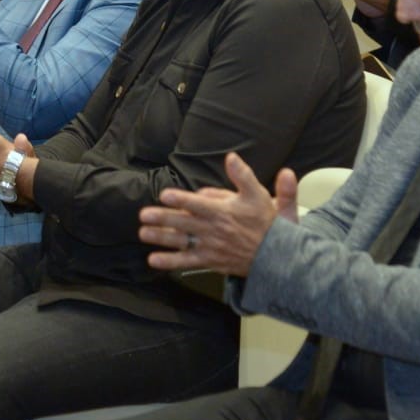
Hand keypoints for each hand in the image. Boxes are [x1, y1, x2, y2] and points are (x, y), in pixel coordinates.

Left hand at [138, 153, 296, 275]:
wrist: (276, 254)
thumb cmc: (266, 222)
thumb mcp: (258, 194)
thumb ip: (243, 175)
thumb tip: (231, 157)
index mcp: (223, 212)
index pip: (198, 204)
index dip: (180, 199)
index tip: (164, 195)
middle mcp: (213, 230)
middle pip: (184, 223)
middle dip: (163, 218)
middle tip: (144, 215)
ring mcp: (210, 246)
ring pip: (181, 241)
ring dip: (161, 237)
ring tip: (143, 233)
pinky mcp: (210, 261)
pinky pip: (187, 262)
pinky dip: (170, 262)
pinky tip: (153, 260)